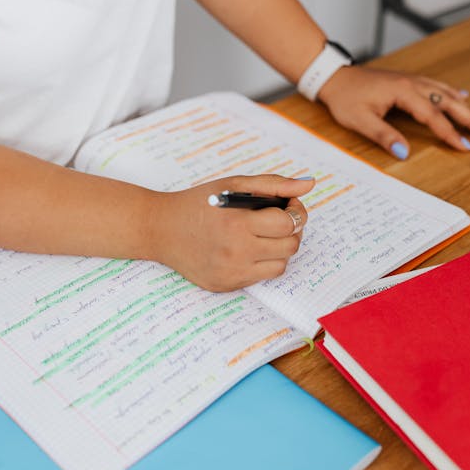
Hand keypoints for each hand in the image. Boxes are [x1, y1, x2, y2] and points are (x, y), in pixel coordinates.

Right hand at [151, 174, 314, 291]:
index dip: (294, 211)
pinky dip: (260, 262)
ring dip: (278, 249)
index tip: (287, 205)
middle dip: (290, 230)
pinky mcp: (226, 286)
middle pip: (290, 246)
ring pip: (281, 265)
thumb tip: (309, 184)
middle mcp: (235, 251)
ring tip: (261, 235)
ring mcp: (231, 272)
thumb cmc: (199, 203)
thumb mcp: (234, 185)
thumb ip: (274, 184)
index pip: (288, 223)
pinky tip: (245, 248)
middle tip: (276, 219)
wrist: (160, 229)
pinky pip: (261, 277)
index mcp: (238, 223)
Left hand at [317, 66, 469, 157]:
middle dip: (466, 117)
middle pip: (446, 99)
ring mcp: (410, 79)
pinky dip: (450, 92)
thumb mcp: (359, 120)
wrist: (334, 77)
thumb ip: (383, 135)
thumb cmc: (345, 97)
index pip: (432, 114)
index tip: (463, 146)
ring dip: (462, 105)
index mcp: (402, 91)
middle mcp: (410, 82)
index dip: (448, 132)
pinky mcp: (406, 80)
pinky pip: (435, 86)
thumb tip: (404, 152)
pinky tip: (461, 96)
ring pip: (444, 91)